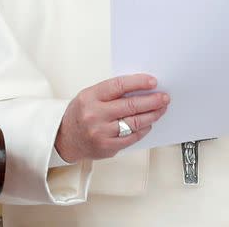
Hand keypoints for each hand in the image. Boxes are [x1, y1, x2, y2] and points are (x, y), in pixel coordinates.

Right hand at [54, 74, 169, 162]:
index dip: (139, 82)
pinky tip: (149, 123)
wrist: (64, 139)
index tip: (153, 81)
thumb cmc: (80, 114)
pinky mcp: (108, 147)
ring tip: (161, 109)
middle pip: (130, 105)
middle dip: (152, 100)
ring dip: (152, 115)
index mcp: (90, 97)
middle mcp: (95, 115)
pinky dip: (144, 129)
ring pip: (134, 122)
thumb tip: (140, 87)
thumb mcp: (90, 96)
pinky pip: (132, 137)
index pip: (119, 86)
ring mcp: (102, 132)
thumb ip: (112, 92)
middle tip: (163, 97)